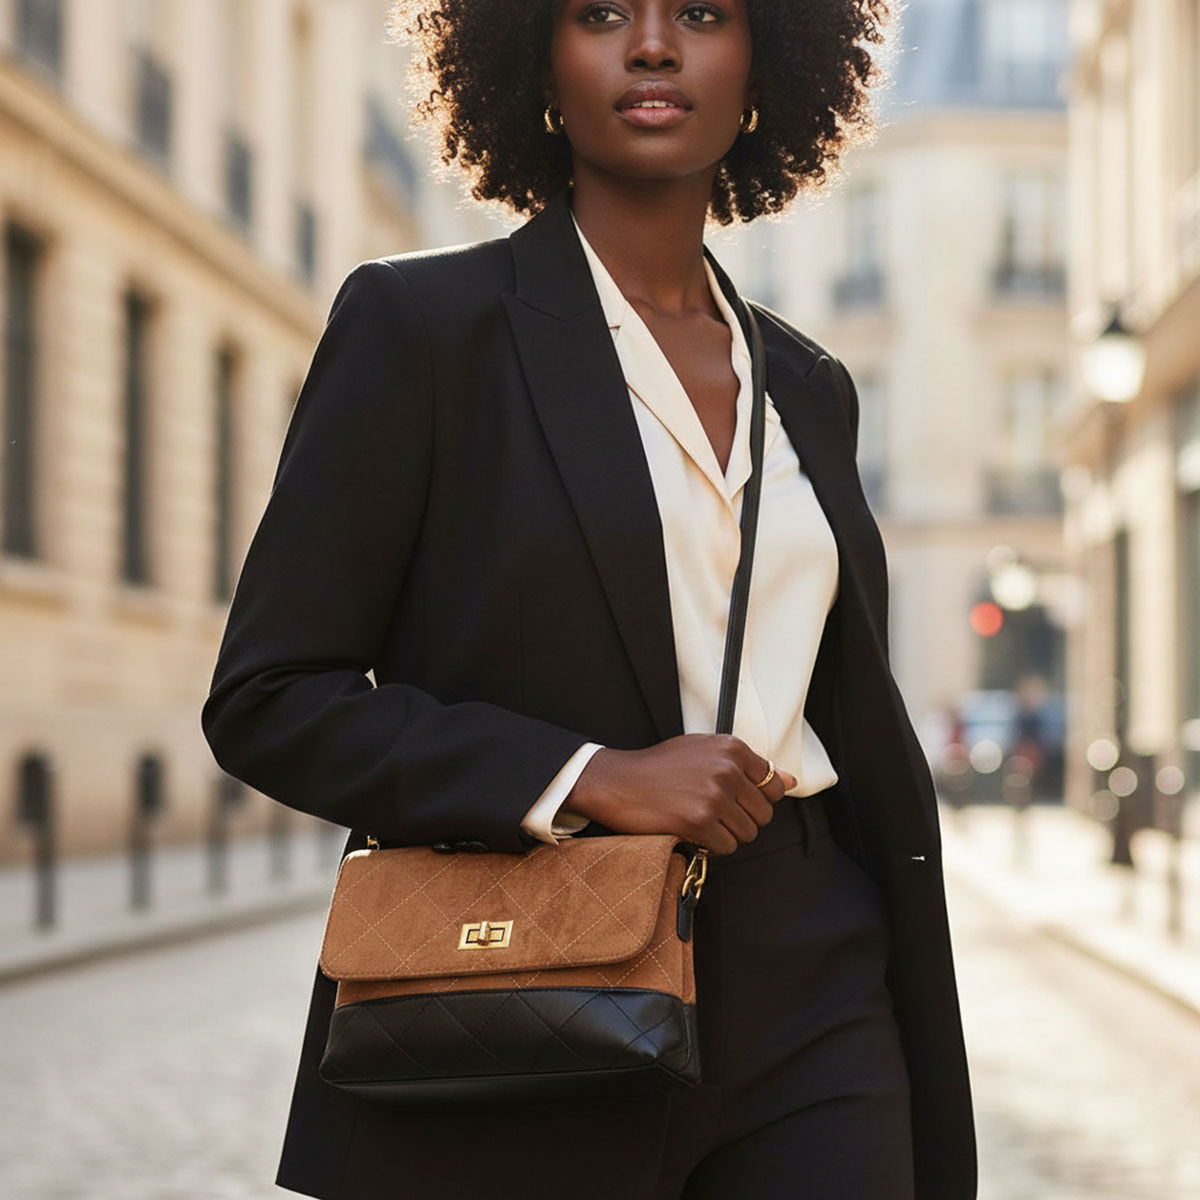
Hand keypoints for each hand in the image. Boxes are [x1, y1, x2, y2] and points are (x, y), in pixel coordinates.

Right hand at [564, 735, 796, 855]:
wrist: (618, 782)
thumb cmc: (660, 767)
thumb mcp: (703, 751)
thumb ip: (747, 765)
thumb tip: (791, 780)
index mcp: (731, 748)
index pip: (774, 784)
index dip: (756, 798)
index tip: (734, 800)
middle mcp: (726, 769)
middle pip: (764, 813)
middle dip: (742, 819)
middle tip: (713, 813)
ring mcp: (714, 795)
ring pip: (748, 833)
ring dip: (727, 834)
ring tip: (701, 821)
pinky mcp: (700, 821)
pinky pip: (727, 847)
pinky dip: (712, 846)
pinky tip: (692, 831)